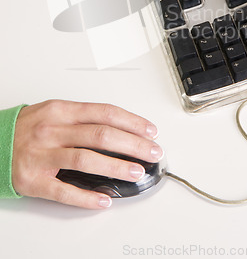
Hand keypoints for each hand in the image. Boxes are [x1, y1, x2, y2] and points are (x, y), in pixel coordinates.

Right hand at [12, 100, 162, 208]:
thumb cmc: (29, 127)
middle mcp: (53, 130)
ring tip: (136, 171)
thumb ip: (84, 117)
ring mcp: (43, 155)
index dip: (131, 122)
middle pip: (101, 135)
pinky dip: (86, 197)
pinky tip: (104, 199)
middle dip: (132, 144)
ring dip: (116, 166)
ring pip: (86, 159)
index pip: (104, 113)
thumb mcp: (55, 112)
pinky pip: (63, 191)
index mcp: (61, 111)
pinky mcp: (34, 180)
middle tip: (152, 151)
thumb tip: (121, 127)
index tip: (150, 130)